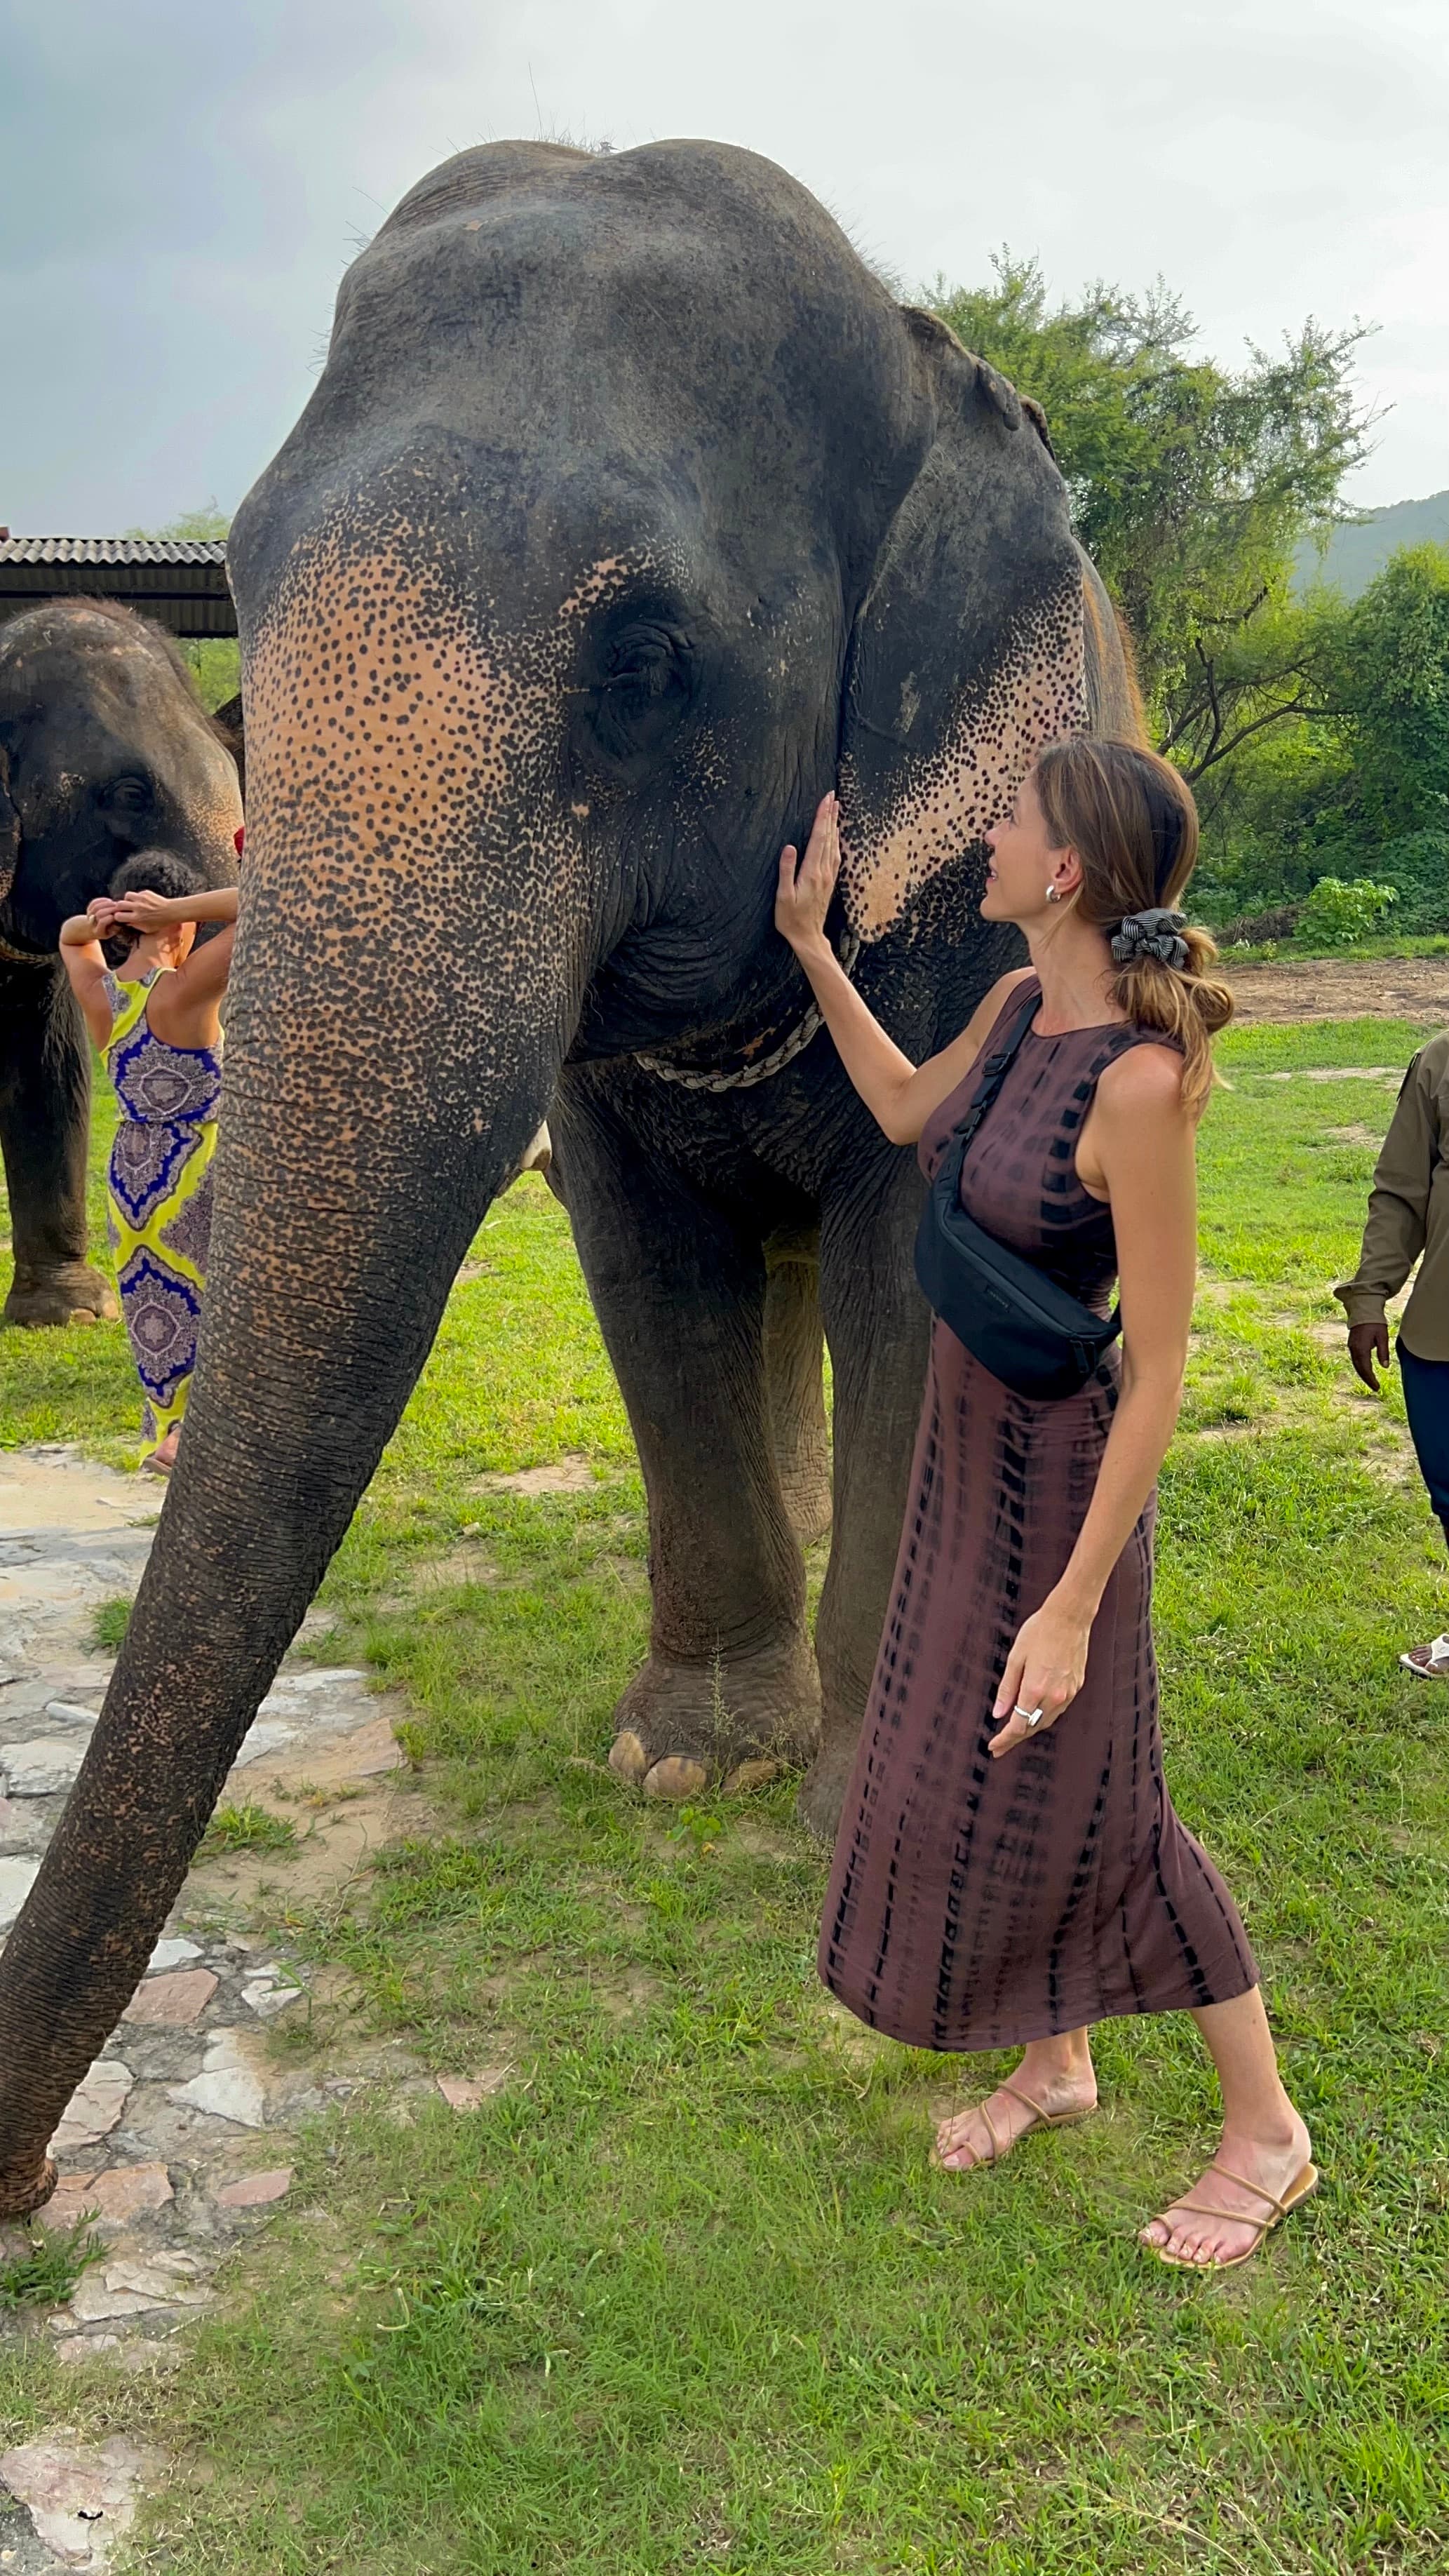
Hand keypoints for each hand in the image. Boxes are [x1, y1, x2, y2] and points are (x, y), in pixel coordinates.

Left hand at [86, 897, 122, 929]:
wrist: (96, 929)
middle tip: (118, 907)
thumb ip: (117, 927)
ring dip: (107, 903)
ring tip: (115, 904)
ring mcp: (89, 916)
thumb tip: (120, 920)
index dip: (111, 917)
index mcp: (98, 932)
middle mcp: (92, 924)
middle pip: (99, 913)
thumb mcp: (114, 932)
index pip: (102, 922)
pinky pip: (94, 902)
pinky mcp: (88, 910)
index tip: (118, 915)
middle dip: (110, 909)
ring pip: (96, 906)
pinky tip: (109, 900)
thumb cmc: (109, 931)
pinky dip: (102, 900)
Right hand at [105, 889, 176, 932]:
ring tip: (131, 903)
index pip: (119, 916)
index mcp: (137, 918)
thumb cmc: (160, 922)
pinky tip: (142, 901)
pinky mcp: (146, 893)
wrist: (172, 911)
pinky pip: (137, 893)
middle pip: (120, 904)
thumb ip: (135, 926)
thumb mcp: (148, 929)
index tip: (120, 916)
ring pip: (127, 895)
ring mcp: (142, 899)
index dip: (118, 916)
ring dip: (127, 899)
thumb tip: (126, 923)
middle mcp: (138, 907)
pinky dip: (137, 897)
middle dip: (119, 907)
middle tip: (122, 909)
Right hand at [775, 791, 840, 955]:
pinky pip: (835, 855)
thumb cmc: (791, 918)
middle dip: (830, 815)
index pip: (819, 838)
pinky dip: (836, 841)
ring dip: (834, 825)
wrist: (808, 936)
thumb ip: (786, 871)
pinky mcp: (829, 882)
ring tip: (835, 809)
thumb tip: (789, 847)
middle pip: (829, 837)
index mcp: (811, 872)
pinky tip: (836, 836)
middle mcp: (823, 871)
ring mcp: (828, 876)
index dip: (822, 817)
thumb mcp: (783, 896)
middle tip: (833, 796)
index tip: (826, 800)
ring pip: (834, 845)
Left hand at [988, 1591, 1092, 1757]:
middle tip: (999, 1748)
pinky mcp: (1076, 1687)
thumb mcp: (1016, 1658)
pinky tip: (1035, 1715)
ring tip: (1014, 1734)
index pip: (1018, 1725)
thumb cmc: (1039, 1632)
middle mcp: (1054, 1696)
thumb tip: (998, 1713)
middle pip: (1032, 1727)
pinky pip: (1058, 1709)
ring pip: (1047, 1721)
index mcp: (1035, 1689)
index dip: (1005, 1739)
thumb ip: (1007, 1689)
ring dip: (1030, 1729)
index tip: (993, 1747)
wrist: (1069, 1618)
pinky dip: (1044, 1716)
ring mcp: (1068, 1693)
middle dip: (1015, 1739)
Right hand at [1347, 1319, 1390, 1390]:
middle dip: (1367, 1379)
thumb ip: (1383, 1352)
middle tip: (1375, 1387)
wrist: (1363, 1311)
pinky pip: (1355, 1359)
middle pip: (1359, 1369)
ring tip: (1371, 1381)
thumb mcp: (1382, 1337)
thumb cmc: (1375, 1323)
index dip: (1371, 1380)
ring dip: (1363, 1374)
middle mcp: (1354, 1349)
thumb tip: (1384, 1366)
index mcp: (1361, 1349)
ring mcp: (1351, 1347)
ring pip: (1356, 1365)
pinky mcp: (1352, 1345)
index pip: (1365, 1369)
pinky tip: (1366, 1370)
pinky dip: (1361, 1367)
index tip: (1377, 1387)